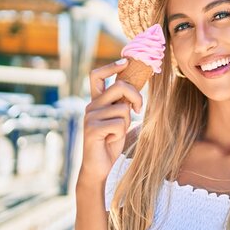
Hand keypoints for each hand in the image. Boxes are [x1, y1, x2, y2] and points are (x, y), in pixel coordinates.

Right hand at [80, 59, 142, 184]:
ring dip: (127, 123)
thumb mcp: (119, 119)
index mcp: (97, 101)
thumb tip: (135, 89)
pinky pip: (119, 124)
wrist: (98, 167)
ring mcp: (90, 116)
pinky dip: (120, 134)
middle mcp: (91, 105)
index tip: (125, 62)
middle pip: (119, 86)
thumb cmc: (110, 142)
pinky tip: (110, 141)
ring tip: (116, 134)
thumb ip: (122, 104)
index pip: (97, 75)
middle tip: (139, 109)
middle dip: (136, 96)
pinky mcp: (92, 129)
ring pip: (123, 109)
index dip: (111, 66)